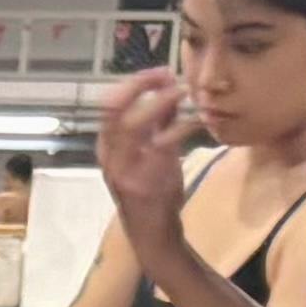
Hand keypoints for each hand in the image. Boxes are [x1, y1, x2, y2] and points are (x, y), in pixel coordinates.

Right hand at [93, 66, 196, 245]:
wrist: (153, 235)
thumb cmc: (152, 193)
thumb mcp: (151, 153)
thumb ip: (156, 124)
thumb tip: (167, 87)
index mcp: (107, 147)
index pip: (110, 104)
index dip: (135, 83)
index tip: (161, 72)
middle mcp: (109, 156)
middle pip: (114, 108)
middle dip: (141, 85)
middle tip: (169, 75)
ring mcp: (123, 170)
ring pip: (132, 123)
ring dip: (159, 102)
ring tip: (183, 92)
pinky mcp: (144, 181)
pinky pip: (162, 144)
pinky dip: (181, 126)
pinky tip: (198, 119)